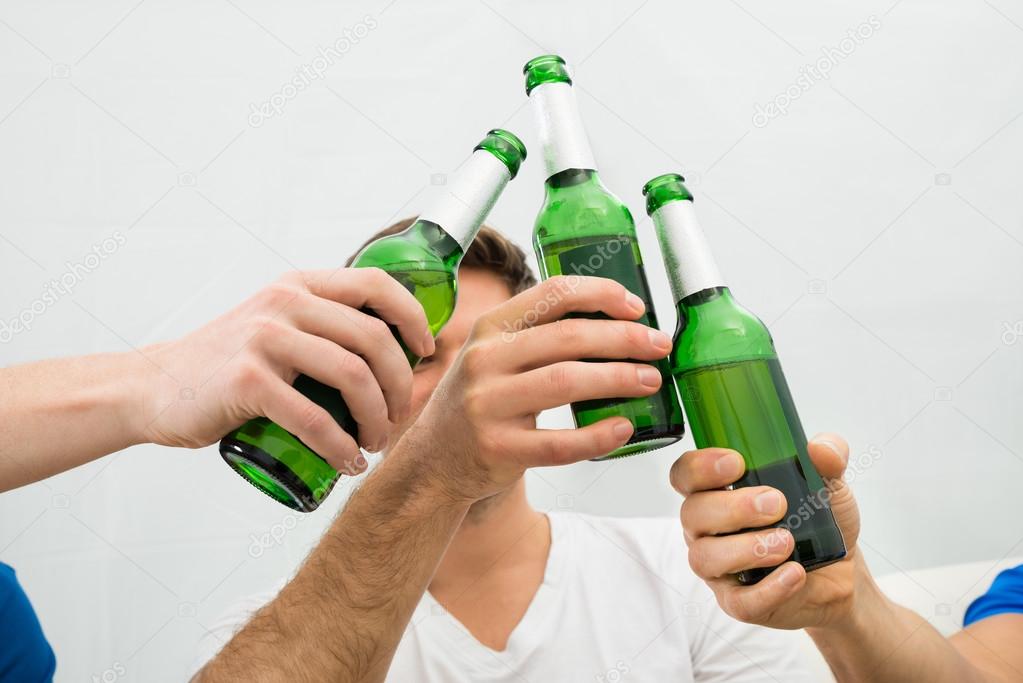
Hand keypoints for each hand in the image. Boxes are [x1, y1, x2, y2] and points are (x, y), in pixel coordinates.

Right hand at [139, 268, 433, 471]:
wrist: (153, 388)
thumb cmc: (227, 364)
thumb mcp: (276, 323)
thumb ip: (321, 324)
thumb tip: (391, 349)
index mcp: (299, 285)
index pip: (377, 284)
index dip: (412, 317)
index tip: (424, 352)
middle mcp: (285, 302)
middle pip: (374, 338)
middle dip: (400, 385)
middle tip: (397, 417)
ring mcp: (264, 339)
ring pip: (352, 376)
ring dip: (377, 419)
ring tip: (375, 443)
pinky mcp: (247, 381)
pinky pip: (314, 418)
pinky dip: (341, 447)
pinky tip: (349, 463)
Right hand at [404, 275, 672, 502]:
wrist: (434, 460)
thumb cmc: (481, 401)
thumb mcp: (493, 355)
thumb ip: (537, 336)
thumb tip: (617, 322)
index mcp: (490, 329)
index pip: (552, 294)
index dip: (600, 294)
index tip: (636, 307)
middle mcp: (485, 361)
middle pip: (568, 338)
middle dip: (623, 339)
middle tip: (658, 346)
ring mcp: (488, 406)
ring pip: (566, 383)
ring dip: (617, 379)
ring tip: (650, 381)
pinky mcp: (498, 449)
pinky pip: (559, 443)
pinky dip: (597, 436)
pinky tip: (623, 428)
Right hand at [670, 433, 861, 628]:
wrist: (841, 573)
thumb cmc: (817, 521)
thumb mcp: (828, 482)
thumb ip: (828, 457)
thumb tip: (822, 449)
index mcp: (717, 492)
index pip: (685, 475)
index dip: (699, 468)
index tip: (735, 463)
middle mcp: (708, 529)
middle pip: (692, 514)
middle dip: (732, 508)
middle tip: (775, 504)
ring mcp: (719, 568)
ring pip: (705, 558)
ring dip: (746, 548)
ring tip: (786, 543)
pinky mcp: (738, 602)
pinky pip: (738, 601)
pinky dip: (768, 588)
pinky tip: (795, 573)